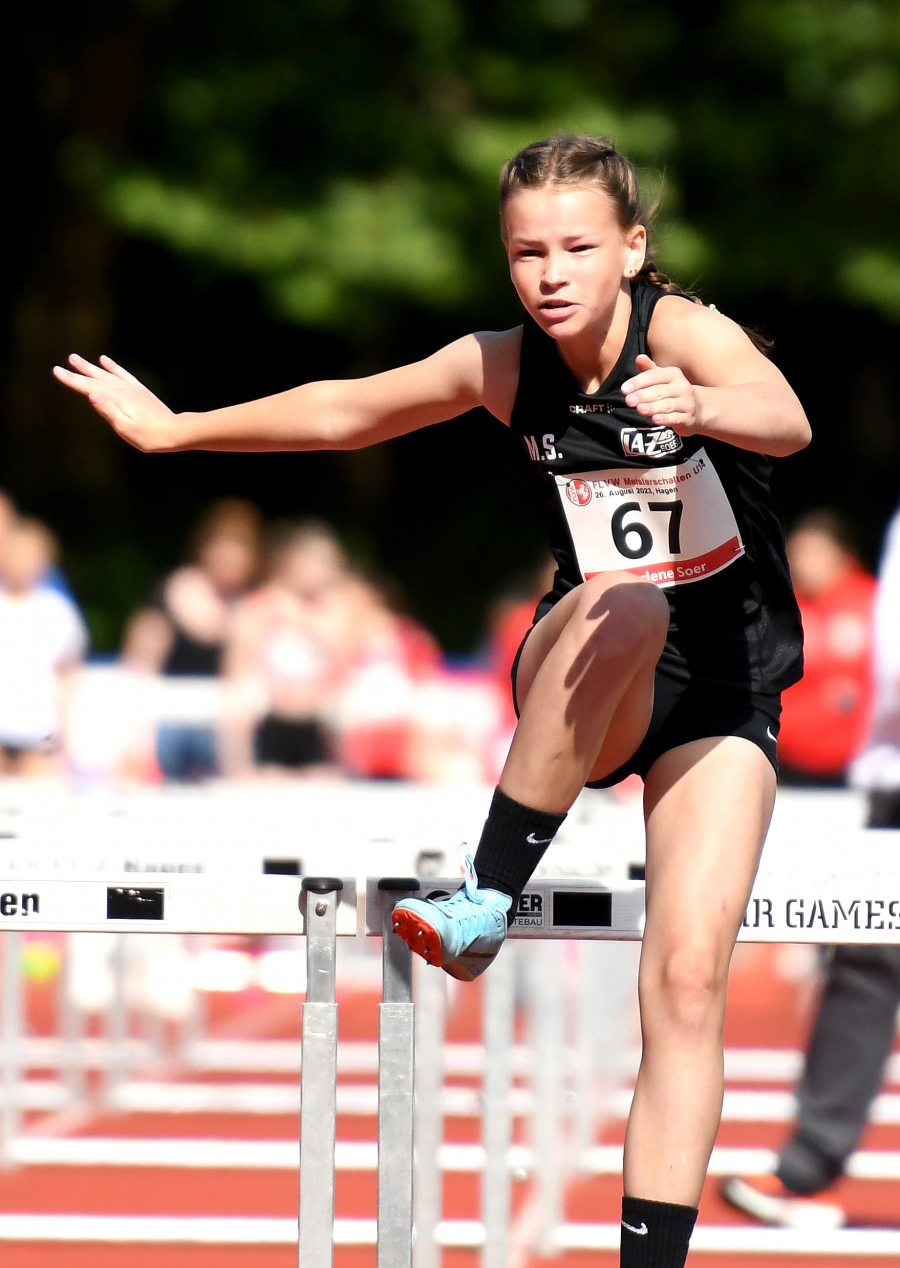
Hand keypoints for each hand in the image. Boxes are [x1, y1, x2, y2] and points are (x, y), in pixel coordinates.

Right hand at [52, 354, 174, 451]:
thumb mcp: (125, 427)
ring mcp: (132, 388)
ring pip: (106, 373)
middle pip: (96, 377)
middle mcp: (123, 389)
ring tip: (76, 358)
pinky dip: (112, 366)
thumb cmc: (149, 435)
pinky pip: (122, 373)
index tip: (56, 371)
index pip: (88, 387)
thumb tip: (92, 393)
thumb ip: (108, 410)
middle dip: (78, 371)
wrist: (175, 431)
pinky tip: (105, 361)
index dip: (72, 379)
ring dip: (91, 366)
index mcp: (116, 398)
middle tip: (63, 362)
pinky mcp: (139, 389)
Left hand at [621, 354, 699, 433]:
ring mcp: (686, 403)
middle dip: (643, 396)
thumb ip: (649, 370)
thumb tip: (639, 358)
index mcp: (673, 374)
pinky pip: (676, 418)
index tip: (624, 389)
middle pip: (659, 391)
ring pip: (667, 405)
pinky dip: (666, 419)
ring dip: (653, 407)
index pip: (654, 376)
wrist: (697, 409)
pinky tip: (655, 420)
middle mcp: (681, 387)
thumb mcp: (662, 379)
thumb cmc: (672, 392)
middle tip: (629, 401)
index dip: (638, 382)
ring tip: (640, 409)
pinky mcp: (688, 418)